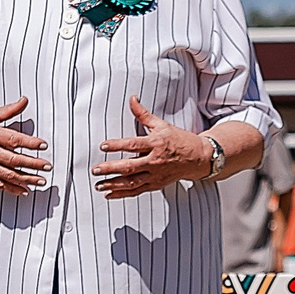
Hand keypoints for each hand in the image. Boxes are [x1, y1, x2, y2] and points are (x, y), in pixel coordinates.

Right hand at [0, 99, 48, 195]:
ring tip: (40, 181)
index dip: (30, 143)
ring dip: (26, 179)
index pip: (14, 140)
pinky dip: (11, 188)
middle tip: (47, 166)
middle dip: (33, 164)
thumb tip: (24, 101)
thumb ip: (9, 110)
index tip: (43, 145)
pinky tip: (23, 191)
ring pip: (8, 174)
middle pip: (13, 160)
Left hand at [93, 97, 211, 197]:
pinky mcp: (156, 184)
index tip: (103, 146)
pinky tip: (109, 194)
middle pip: (130, 167)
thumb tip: (132, 99)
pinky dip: (122, 194)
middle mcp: (155, 161)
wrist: (199, 158)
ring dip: (114, 184)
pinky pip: (137, 191)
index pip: (133, 145)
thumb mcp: (162, 125)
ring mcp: (156, 175)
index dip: (117, 145)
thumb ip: (143, 114)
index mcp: (156, 144)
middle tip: (95, 169)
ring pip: (132, 182)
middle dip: (111, 168)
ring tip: (98, 185)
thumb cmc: (179, 140)